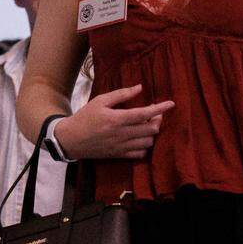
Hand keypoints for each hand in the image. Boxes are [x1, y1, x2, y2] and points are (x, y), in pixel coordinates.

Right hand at [54, 84, 174, 159]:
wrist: (71, 139)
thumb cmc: (85, 117)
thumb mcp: (100, 100)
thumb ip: (121, 94)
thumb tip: (139, 87)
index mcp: (117, 119)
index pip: (145, 114)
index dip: (160, 109)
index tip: (171, 104)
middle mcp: (122, 134)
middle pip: (151, 130)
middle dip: (158, 120)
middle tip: (155, 113)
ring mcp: (121, 147)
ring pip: (148, 143)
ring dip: (152, 133)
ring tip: (147, 125)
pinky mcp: (119, 155)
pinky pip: (140, 154)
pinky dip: (145, 146)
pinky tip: (141, 139)